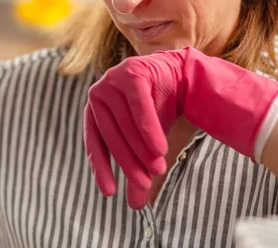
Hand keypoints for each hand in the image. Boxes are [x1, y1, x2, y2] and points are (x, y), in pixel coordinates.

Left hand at [84, 46, 277, 208]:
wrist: (182, 77)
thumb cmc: (159, 111)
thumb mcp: (147, 144)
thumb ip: (140, 169)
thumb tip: (137, 207)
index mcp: (95, 110)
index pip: (95, 143)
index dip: (102, 169)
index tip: (110, 193)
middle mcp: (99, 93)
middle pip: (112, 135)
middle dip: (129, 162)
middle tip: (144, 184)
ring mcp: (113, 79)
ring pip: (126, 122)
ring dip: (142, 149)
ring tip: (158, 170)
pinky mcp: (132, 71)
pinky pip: (138, 104)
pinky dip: (148, 128)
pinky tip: (160, 148)